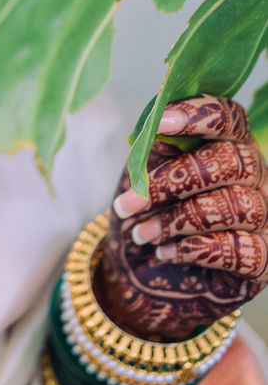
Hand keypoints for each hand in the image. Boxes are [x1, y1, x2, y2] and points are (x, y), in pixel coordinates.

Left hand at [96, 95, 267, 340]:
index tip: (160, 123)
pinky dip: (195, 250)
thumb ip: (151, 150)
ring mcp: (261, 218)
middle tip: (130, 204)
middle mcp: (253, 177)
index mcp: (226, 145)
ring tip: (142, 234)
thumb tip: (152, 127)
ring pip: (235, 207)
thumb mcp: (143, 175)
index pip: (228, 118)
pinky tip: (166, 252)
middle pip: (230, 163)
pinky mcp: (259, 259)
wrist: (147, 268)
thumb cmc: (150, 211)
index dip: (198, 115)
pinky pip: (240, 251)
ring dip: (177, 221)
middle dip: (173, 182)